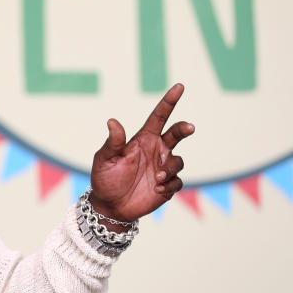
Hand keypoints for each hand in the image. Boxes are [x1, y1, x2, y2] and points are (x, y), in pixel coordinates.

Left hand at [88, 84, 194, 223]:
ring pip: (178, 160)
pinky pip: (178, 181)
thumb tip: (112, 121)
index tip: (179, 87)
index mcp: (142, 139)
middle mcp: (155, 150)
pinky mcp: (168, 185)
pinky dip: (170, 184)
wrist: (110, 205)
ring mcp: (163, 167)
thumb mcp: (104, 159)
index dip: (169, 101)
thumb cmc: (105, 178)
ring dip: (170, 167)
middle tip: (188, 127)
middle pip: (176, 134)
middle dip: (183, 129)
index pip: (158, 117)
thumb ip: (112, 142)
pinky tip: (157, 188)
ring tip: (157, 177)